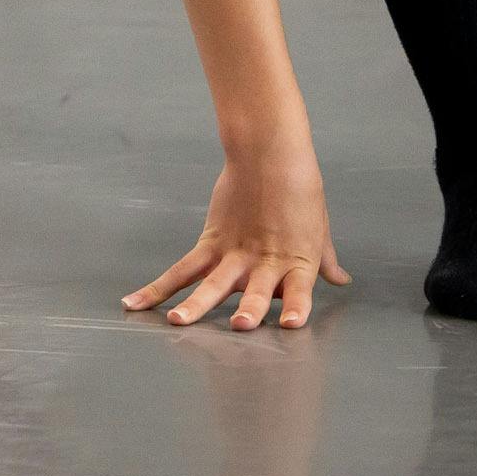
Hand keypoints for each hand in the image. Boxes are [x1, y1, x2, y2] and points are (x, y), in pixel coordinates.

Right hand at [123, 150, 350, 329]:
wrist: (269, 150)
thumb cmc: (299, 188)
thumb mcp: (317, 227)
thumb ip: (324, 259)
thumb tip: (341, 280)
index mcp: (297, 261)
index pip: (299, 292)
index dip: (294, 308)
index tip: (291, 324)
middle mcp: (265, 262)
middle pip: (256, 291)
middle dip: (248, 310)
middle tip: (241, 325)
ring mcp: (235, 253)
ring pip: (213, 284)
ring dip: (196, 304)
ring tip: (179, 321)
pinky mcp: (211, 241)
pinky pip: (182, 269)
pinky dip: (157, 288)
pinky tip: (135, 303)